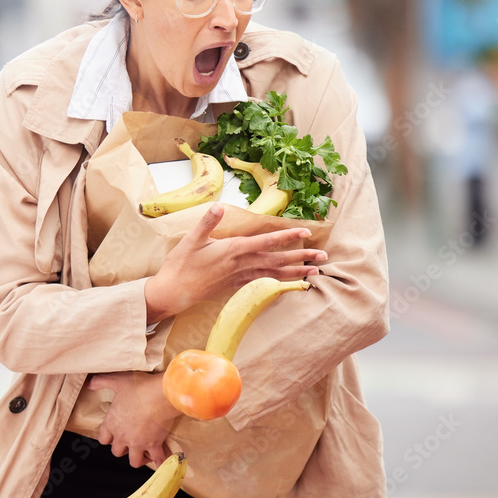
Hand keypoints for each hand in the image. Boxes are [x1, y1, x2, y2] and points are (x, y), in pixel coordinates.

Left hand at [87, 372, 179, 467]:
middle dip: (122, 448)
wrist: (160, 395)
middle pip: (117, 451)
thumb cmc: (139, 388)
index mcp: (112, 423)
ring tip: (144, 452)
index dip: (108, 437)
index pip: (103, 438)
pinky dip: (160, 462)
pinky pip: (156, 460)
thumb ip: (100, 382)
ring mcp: (138, 443)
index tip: (114, 433)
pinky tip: (162, 462)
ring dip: (138, 458)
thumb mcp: (117, 381)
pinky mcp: (154, 445)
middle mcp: (123, 436)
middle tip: (129, 440)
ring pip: (134, 461)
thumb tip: (88, 383)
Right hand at [144, 203, 325, 322]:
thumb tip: (217, 206)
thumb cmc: (181, 264)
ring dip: (296, 273)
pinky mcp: (237, 286)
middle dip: (302, 258)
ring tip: (315, 272)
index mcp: (234, 249)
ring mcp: (241, 277)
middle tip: (323, 256)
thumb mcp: (191, 239)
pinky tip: (290, 284)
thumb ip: (207, 222)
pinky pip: (265, 284)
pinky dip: (280, 284)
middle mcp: (242, 264)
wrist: (174, 292)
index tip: (306, 232)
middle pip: (278, 260)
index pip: (267, 241)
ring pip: (275, 275)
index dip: (287, 236)